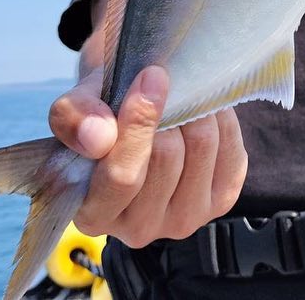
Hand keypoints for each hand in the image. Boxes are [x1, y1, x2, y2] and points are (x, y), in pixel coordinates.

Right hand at [48, 65, 247, 247]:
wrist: (136, 108)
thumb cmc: (103, 111)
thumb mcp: (78, 105)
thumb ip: (74, 117)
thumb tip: (98, 138)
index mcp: (94, 214)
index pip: (122, 176)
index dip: (138, 124)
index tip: (148, 76)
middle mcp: (139, 229)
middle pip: (167, 158)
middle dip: (168, 111)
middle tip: (161, 83)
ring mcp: (183, 219)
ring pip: (201, 148)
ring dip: (193, 109)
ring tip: (178, 96)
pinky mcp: (221, 201)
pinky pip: (231, 150)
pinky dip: (219, 119)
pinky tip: (200, 112)